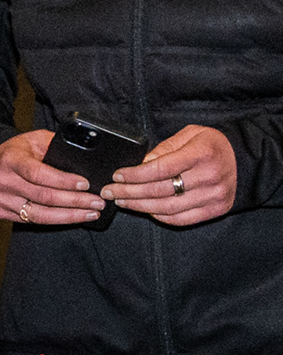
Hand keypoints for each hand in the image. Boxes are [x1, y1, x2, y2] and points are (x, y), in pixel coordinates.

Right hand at [0, 129, 107, 227]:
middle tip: (98, 201)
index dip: (64, 181)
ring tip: (91, 213)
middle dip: (75, 201)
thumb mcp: (34, 140)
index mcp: (11, 160)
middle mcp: (3, 181)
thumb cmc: (17, 151)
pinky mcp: (1, 212)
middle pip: (43, 197)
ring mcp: (0, 199)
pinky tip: (73, 217)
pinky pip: (33, 221)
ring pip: (40, 214)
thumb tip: (84, 159)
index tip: (86, 184)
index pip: (38, 173)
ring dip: (69, 216)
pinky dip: (56, 221)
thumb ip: (55, 146)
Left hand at [109, 124, 238, 227]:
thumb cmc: (212, 146)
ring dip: (139, 206)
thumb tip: (139, 164)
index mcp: (201, 154)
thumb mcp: (190, 135)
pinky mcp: (215, 210)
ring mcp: (213, 196)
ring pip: (168, 208)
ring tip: (122, 201)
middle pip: (160, 190)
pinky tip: (145, 210)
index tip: (117, 176)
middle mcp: (208, 177)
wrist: (245, 160)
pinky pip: (181, 219)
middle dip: (129, 192)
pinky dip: (160, 217)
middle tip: (110, 192)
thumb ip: (164, 148)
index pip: (160, 169)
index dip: (134, 175)